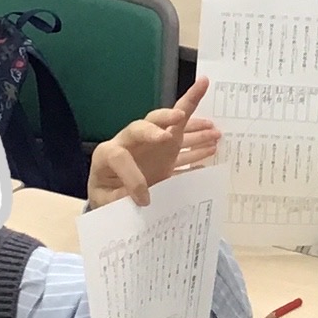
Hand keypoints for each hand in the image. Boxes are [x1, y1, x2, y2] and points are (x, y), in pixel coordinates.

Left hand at [88, 77, 219, 207]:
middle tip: (179, 118)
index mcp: (109, 154)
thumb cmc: (104, 192)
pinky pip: (183, 144)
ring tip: (213, 127)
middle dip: (163, 120)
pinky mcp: (166, 153)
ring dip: (193, 126)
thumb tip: (139, 198)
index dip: (132, 178)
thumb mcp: (103, 199)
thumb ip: (116, 199)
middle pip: (147, 123)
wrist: (109, 189)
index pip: (120, 155)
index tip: (143, 199)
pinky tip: (214, 143)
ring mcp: (152, 145)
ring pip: (172, 128)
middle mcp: (132, 143)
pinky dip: (198, 143)